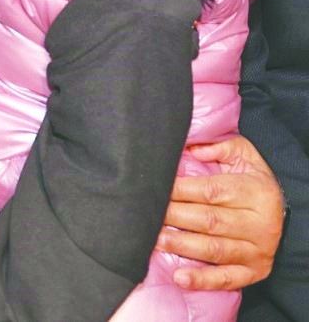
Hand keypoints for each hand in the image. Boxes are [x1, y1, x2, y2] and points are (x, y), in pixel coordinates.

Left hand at [156, 135, 284, 290]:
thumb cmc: (252, 178)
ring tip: (154, 240)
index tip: (155, 188)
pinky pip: (228, 278)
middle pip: (209, 221)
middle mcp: (259, 224)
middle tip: (146, 214)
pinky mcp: (255, 272)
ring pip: (215, 249)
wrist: (282, 210)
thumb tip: (192, 148)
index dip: (180, 190)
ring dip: (182, 246)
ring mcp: (258, 251)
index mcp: (256, 192)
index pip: (211, 191)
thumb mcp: (244, 154)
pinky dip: (203, 280)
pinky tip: (180, 278)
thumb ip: (218, 146)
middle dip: (174, 217)